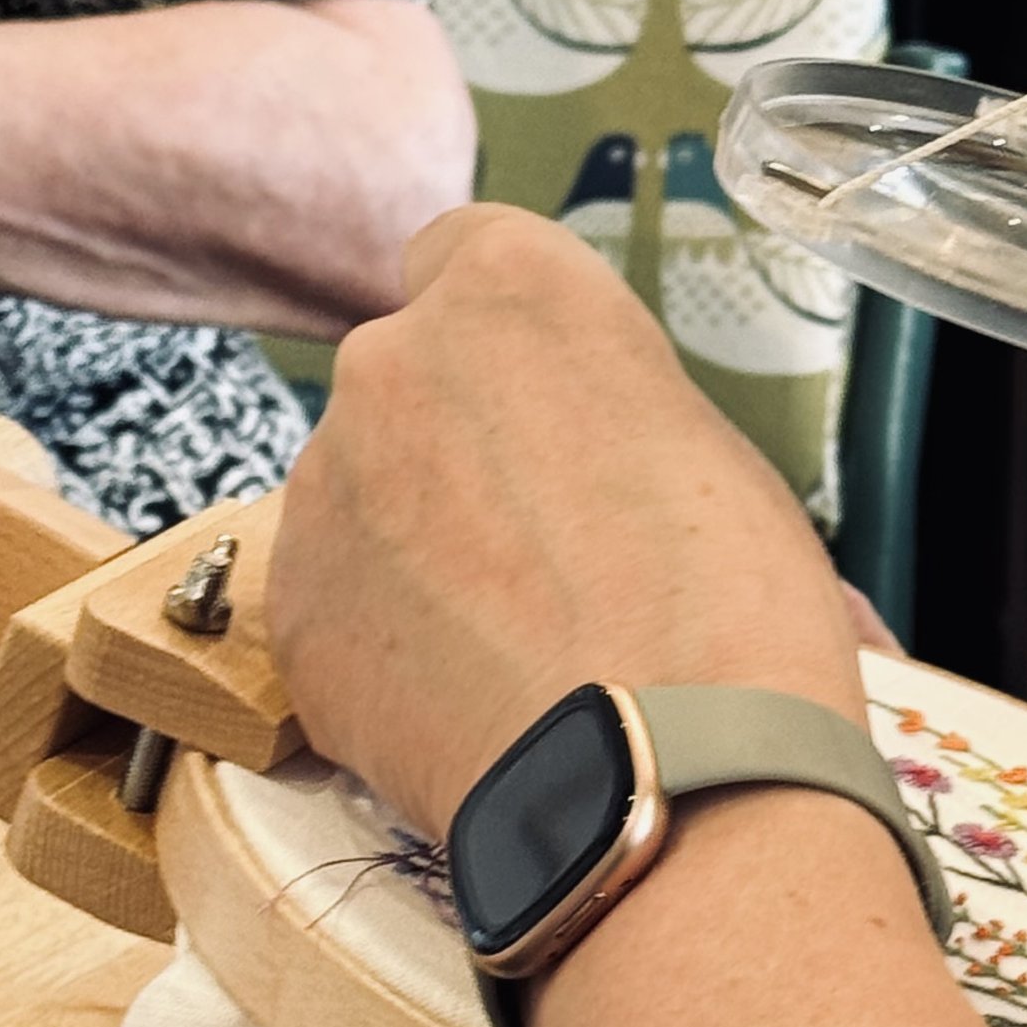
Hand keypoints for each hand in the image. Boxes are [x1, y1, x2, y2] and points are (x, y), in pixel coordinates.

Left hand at [269, 205, 865, 836]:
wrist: (668, 777)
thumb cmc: (733, 609)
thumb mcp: (711, 456)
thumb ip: (612, 416)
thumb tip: (600, 470)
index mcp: (517, 292)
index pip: (465, 249)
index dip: (503, 332)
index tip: (538, 395)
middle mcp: (392, 359)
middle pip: (408, 379)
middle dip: (457, 446)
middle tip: (546, 544)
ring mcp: (323, 485)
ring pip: (361, 493)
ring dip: (415, 545)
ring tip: (511, 644)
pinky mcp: (293, 609)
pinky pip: (335, 602)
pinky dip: (384, 643)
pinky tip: (468, 699)